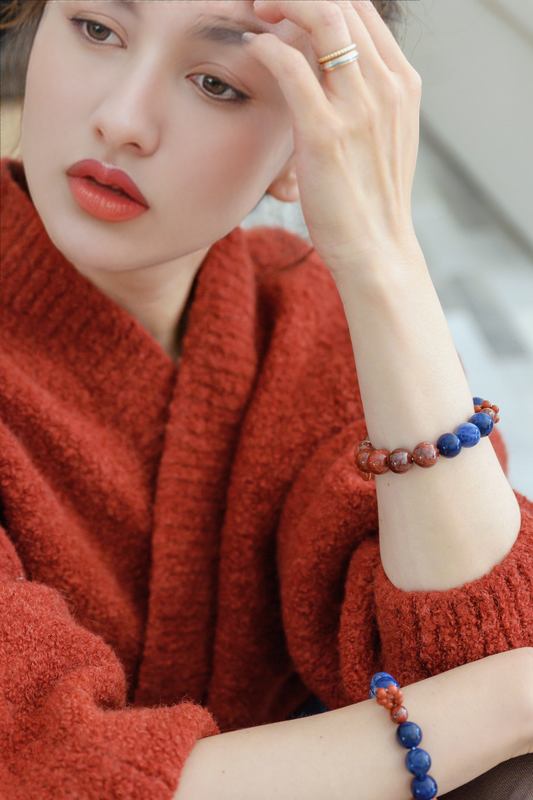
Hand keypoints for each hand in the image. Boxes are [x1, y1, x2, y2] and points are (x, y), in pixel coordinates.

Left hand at [245, 0, 421, 273]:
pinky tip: (250, 49)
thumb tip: (333, 73)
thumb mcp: (382, 138)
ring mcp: (359, 107)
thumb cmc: (371, 201)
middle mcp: (386, 86)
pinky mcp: (326, 132)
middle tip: (264, 3)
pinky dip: (263, 47)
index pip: (363, 10)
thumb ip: (366, 99)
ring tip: (255, 13)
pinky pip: (289, 64)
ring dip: (281, 3)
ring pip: (322, 17)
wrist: (377, 251)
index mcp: (402, 83)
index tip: (290, 6)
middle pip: (343, 2)